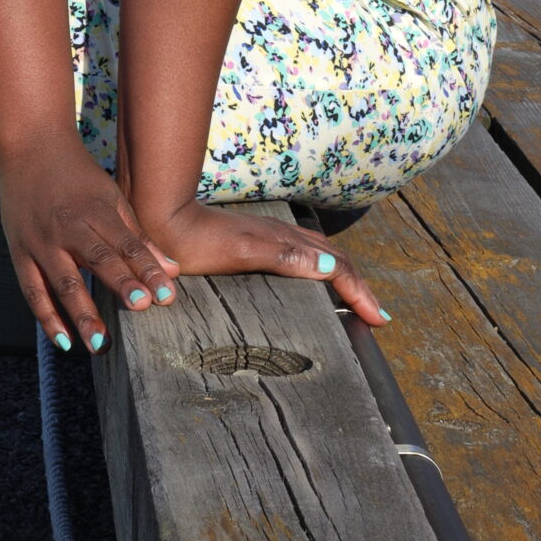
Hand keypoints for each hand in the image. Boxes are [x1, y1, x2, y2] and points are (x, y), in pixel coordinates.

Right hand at [0, 135, 178, 351]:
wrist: (30, 148)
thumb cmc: (78, 177)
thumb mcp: (111, 197)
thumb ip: (138, 237)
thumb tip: (171, 270)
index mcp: (95, 209)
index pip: (126, 244)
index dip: (147, 270)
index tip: (167, 295)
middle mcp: (68, 226)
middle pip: (97, 259)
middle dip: (120, 284)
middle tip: (142, 308)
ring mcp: (41, 241)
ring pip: (62, 282)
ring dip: (82, 314)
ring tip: (100, 344)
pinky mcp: (19, 252)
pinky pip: (32, 290)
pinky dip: (47, 318)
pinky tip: (64, 341)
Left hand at [142, 200, 386, 327]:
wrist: (162, 222)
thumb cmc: (198, 242)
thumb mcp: (243, 252)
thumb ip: (285, 256)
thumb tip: (330, 265)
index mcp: (286, 241)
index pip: (335, 266)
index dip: (359, 291)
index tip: (378, 319)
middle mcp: (284, 237)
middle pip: (334, 260)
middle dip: (359, 286)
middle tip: (376, 314)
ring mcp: (271, 239)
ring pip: (320, 255)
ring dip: (344, 278)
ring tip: (356, 300)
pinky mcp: (257, 244)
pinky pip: (303, 256)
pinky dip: (322, 272)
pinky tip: (315, 282)